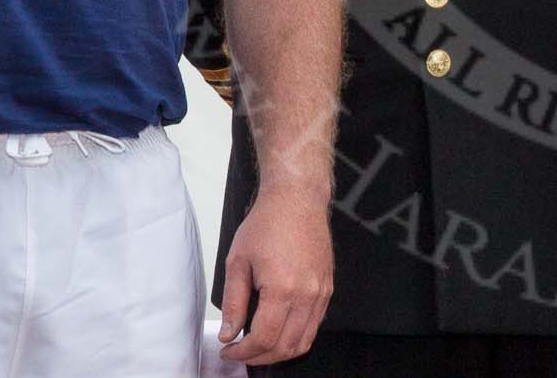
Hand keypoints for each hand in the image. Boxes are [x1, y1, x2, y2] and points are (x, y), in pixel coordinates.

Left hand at [217, 187, 332, 364]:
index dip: (243, 353)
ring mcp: (321, 292)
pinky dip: (297, 336)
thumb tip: (229, 333)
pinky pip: (315, 324)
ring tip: (258, 347)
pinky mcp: (327, 287)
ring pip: (304, 341)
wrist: (297, 199)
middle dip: (259, 357)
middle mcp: (307, 294)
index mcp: (283, 289)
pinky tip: (279, 330)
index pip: (264, 339)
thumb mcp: (238, 261)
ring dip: (280, 352)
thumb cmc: (267, 223)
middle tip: (240, 352)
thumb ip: (233, 302)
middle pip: (286, 347)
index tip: (229, 350)